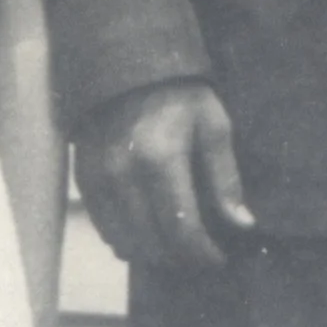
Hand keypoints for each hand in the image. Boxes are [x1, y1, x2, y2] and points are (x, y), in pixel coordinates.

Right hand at [76, 81, 254, 270]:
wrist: (127, 68)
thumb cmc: (180, 96)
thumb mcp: (213, 126)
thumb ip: (226, 179)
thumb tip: (243, 225)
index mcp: (161, 159)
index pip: (182, 230)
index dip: (203, 254)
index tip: (219, 259)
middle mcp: (124, 174)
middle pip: (153, 244)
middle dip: (181, 258)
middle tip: (201, 254)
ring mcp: (98, 179)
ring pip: (125, 244)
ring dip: (154, 254)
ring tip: (177, 246)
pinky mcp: (84, 179)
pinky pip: (105, 229)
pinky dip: (128, 240)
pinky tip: (148, 231)